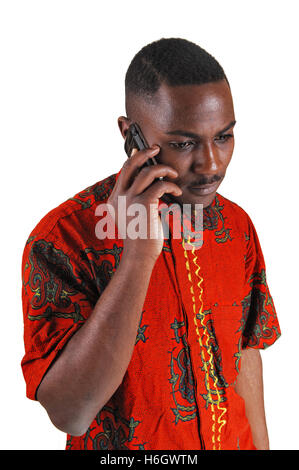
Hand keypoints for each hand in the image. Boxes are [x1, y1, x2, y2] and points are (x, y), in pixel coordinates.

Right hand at [107, 145, 181, 260]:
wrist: (139, 255)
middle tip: (156, 149)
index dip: (134, 158)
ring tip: (173, 174)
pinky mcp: (144, 204)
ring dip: (164, 169)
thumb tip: (149, 183)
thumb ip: (136, 200)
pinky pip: (160, 185)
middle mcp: (119, 197)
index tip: (143, 151)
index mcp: (115, 199)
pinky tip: (176, 190)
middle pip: (130, 164)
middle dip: (145, 153)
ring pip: (147, 172)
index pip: (124, 171)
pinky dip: (171, 185)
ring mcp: (130, 200)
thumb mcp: (133, 216)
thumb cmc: (140, 237)